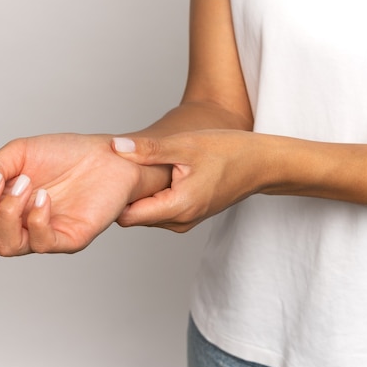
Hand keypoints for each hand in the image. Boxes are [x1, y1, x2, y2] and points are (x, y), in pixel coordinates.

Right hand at [0, 133, 168, 255]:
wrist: (108, 155)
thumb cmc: (65, 154)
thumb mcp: (19, 152)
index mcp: (1, 208)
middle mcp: (19, 226)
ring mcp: (42, 234)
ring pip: (6, 247)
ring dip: (8, 212)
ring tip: (26, 183)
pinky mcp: (68, 238)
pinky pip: (42, 243)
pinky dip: (36, 219)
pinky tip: (43, 196)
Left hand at [112, 130, 269, 231]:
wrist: (261, 164)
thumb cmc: (229, 151)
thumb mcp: (185, 144)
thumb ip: (148, 150)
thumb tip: (115, 147)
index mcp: (178, 207)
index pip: (127, 216)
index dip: (112, 198)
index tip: (104, 176)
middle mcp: (179, 222)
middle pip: (133, 216)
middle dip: (122, 196)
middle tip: (113, 168)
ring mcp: (184, 221)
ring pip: (145, 214)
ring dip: (137, 195)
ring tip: (133, 168)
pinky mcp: (187, 215)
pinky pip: (159, 210)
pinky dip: (151, 195)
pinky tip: (152, 174)